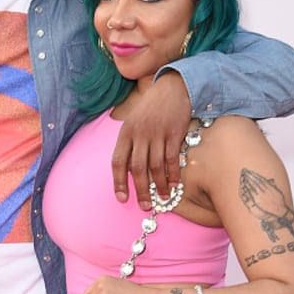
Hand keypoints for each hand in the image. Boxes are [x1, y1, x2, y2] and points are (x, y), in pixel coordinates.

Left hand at [111, 71, 190, 207]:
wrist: (171, 88)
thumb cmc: (151, 108)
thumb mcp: (133, 122)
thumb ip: (130, 144)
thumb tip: (129, 171)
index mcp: (125, 132)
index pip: (118, 161)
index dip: (119, 182)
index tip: (122, 198)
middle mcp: (139, 134)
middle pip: (138, 168)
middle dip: (141, 190)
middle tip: (145, 205)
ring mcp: (157, 133)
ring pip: (156, 166)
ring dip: (159, 185)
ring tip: (162, 198)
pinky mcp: (174, 133)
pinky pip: (172, 159)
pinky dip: (173, 174)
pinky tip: (175, 185)